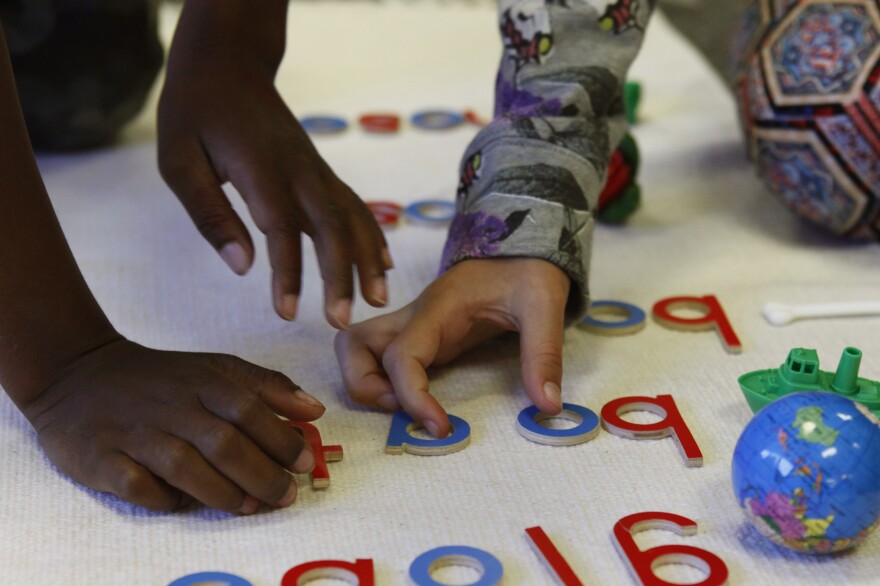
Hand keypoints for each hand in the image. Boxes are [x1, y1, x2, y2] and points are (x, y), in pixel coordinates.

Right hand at [21, 339, 324, 512]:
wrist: (80, 374)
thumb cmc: (163, 379)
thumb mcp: (215, 368)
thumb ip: (267, 386)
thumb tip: (314, 410)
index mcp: (202, 380)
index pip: (248, 408)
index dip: (280, 437)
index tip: (304, 461)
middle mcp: (172, 406)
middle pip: (223, 443)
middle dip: (262, 474)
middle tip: (286, 495)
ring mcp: (136, 432)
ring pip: (185, 467)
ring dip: (224, 492)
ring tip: (251, 506)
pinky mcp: (103, 457)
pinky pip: (137, 486)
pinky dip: (164, 498)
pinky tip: (185, 503)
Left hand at [157, 27, 388, 327]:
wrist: (228, 63)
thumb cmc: (195, 112)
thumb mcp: (178, 159)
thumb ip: (209, 213)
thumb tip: (242, 266)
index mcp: (260, 169)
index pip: (280, 228)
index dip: (288, 273)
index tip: (288, 314)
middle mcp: (299, 170)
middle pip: (331, 227)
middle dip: (341, 277)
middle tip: (342, 322)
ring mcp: (315, 169)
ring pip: (353, 217)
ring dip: (368, 260)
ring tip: (378, 301)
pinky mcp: (320, 171)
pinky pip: (354, 205)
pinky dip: (373, 235)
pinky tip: (384, 262)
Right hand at [334, 258, 570, 436]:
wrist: (520, 246)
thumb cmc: (529, 271)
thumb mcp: (544, 306)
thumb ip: (544, 355)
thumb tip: (548, 406)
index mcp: (438, 308)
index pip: (402, 355)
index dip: (412, 396)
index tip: (441, 427)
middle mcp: (414, 316)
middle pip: (352, 345)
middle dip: (366, 386)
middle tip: (406, 412)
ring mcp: (412, 326)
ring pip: (356, 349)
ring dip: (366, 384)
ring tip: (407, 408)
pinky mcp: (419, 337)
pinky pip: (380, 358)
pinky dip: (382, 382)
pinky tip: (417, 399)